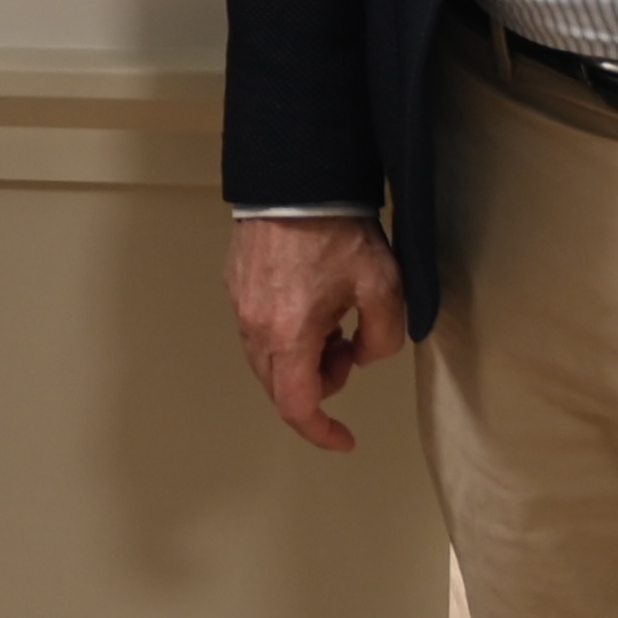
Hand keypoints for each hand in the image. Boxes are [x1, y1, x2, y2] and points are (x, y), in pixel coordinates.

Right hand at [226, 214, 405, 450]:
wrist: (296, 179)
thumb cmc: (336, 231)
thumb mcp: (383, 289)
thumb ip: (381, 340)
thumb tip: (361, 355)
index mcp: (288, 335)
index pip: (297, 406)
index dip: (321, 431)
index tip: (344, 438)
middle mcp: (254, 326)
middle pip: (278, 386)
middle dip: (317, 386)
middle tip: (349, 355)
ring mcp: (239, 304)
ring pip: (265, 358)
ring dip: (301, 359)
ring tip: (333, 324)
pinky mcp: (234, 282)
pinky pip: (256, 328)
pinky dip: (285, 334)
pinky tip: (311, 303)